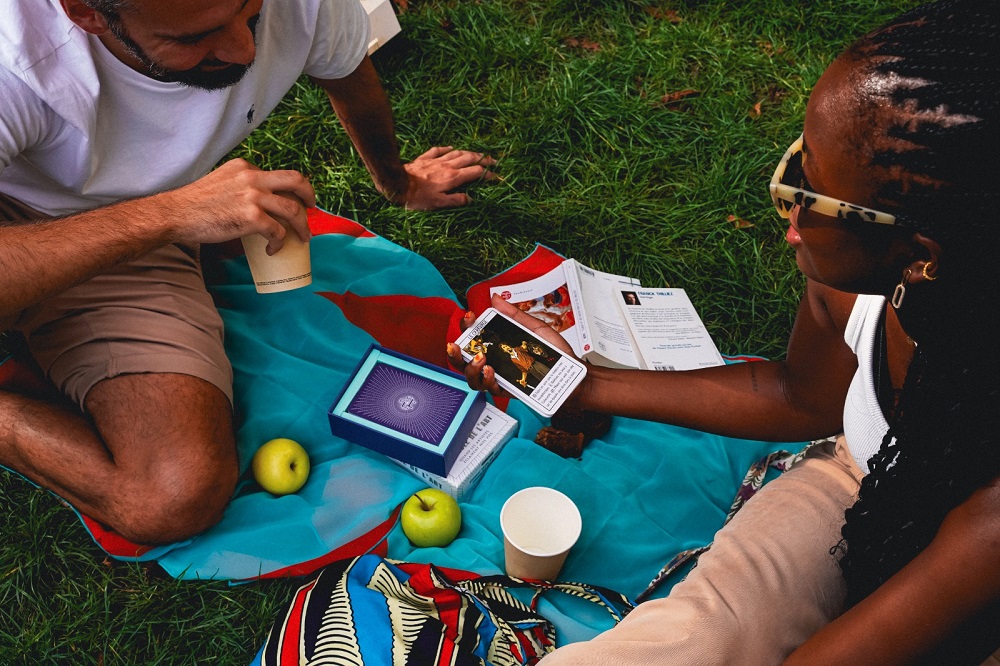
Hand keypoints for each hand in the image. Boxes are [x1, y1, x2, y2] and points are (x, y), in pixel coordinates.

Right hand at [156, 159, 315, 254]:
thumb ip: (240, 185)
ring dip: (302, 226)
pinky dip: (279, 242)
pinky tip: (272, 249)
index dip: (291, 190)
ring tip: (302, 238)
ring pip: (293, 209)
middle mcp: (252, 177)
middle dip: (310, 196)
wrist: (176, 214)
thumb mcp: (221, 181)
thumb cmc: (195, 204)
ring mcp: (253, 196)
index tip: (295, 202)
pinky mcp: (250, 216)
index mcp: (245, 167)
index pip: (278, 175)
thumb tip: (258, 202)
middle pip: (296, 181)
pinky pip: (278, 231)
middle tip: (312, 210)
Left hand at [398, 146, 496, 210]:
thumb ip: (456, 200)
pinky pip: (439, 150)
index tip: (497, 177)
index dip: (488, 174)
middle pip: (470, 158)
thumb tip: (471, 199)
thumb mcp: (438, 204)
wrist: (397, 184)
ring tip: (478, 154)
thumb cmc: (418, 197)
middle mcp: (448, 166)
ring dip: (470, 152)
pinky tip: (452, 148)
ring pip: (457, 153)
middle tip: (494, 161)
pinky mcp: (425, 158)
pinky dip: (448, 149)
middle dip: (483, 159)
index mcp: (453, 177)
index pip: (476, 172)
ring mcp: (436, 160)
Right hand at [446, 294, 579, 395]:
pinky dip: (487, 380)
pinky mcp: (510, 391)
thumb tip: (496, 299)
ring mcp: (501, 377)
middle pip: (464, 361)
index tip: (469, 317)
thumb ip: (514, 315)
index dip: (466, 327)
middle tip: (457, 346)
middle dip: (455, 354)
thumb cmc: (555, 352)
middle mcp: (495, 361)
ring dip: (470, 369)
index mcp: (498, 344)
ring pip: (473, 379)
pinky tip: (491, 371)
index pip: (473, 337)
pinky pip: (491, 389)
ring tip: (480, 359)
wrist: (572, 374)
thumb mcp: (534, 328)